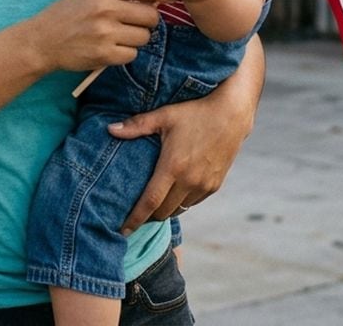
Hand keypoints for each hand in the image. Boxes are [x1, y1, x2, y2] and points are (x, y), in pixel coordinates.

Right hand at [25, 0, 169, 74]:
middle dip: (147, 22)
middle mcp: (105, 7)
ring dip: (136, 39)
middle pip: (151, 16)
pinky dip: (125, 53)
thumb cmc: (67, 14)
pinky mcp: (104, 54)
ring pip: (144, 37)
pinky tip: (110, 49)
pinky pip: (132, 54)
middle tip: (134, 24)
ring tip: (117, 37)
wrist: (41, 40)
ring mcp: (105, 32)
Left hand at [108, 40, 263, 232]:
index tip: (123, 231)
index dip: (135, 219)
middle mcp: (189, 181)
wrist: (232, 114)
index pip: (150, 202)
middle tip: (136, 213)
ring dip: (165, 210)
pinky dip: (181, 203)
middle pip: (163, 212)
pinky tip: (174, 194)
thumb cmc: (194, 112)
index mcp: (173, 167)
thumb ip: (136, 125)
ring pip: (179, 209)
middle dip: (148, 216)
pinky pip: (193, 203)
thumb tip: (110, 129)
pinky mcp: (215, 185)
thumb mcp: (164, 116)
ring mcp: (204, 185)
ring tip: (153, 204)